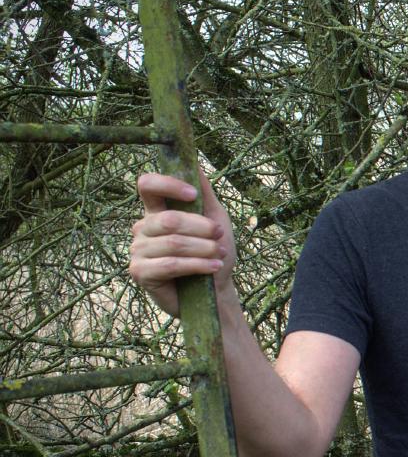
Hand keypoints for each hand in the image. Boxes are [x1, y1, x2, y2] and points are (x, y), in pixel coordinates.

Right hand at [128, 171, 236, 316]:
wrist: (215, 292)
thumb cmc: (213, 253)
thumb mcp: (215, 220)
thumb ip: (205, 195)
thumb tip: (196, 164)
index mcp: (157, 211)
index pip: (147, 185)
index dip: (168, 184)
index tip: (193, 194)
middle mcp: (142, 228)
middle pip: (168, 219)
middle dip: (202, 228)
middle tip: (220, 237)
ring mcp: (138, 250)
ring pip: (173, 243)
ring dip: (204, 249)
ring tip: (220, 254)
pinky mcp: (140, 272)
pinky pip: (170, 264)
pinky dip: (197, 265)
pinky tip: (213, 267)